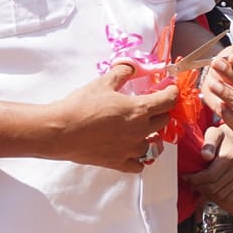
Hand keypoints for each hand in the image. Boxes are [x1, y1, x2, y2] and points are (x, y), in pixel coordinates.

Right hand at [49, 63, 181, 172]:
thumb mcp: (103, 82)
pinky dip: (140, 158)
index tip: (170, 89)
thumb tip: (130, 67)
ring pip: (154, 144)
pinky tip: (133, 150)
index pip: (168, 101)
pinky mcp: (119, 162)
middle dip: (161, 111)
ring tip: (143, 128)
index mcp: (139, 110)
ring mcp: (131, 149)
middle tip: (154, 105)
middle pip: (163, 121)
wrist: (61, 131)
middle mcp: (140, 131)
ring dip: (152, 135)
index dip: (172, 93)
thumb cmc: (81, 106)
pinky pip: (139, 164)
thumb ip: (121, 73)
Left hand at [195, 125, 232, 232]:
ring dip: (210, 198)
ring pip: (223, 198)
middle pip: (215, 189)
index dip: (195, 178)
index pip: (209, 176)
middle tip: (191, 184)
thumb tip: (204, 157)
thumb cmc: (224, 135)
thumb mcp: (215, 132)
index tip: (187, 177)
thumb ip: (209, 143)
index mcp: (231, 159)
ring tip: (201, 193)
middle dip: (200, 189)